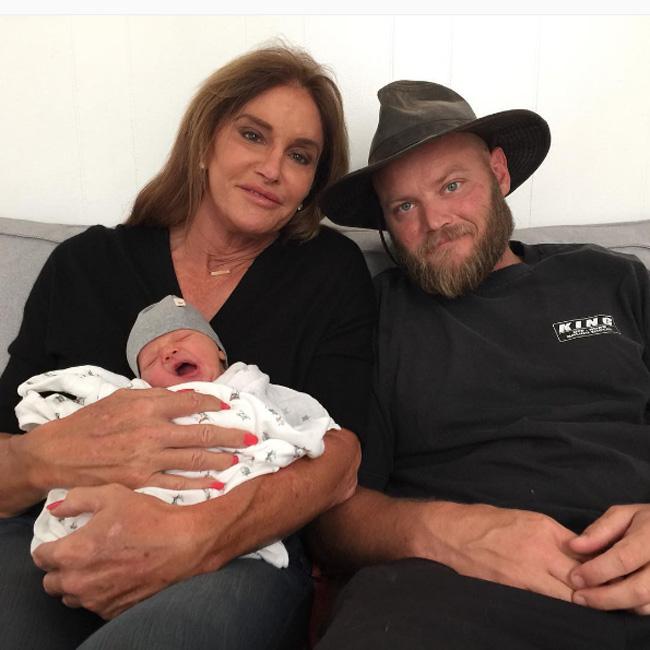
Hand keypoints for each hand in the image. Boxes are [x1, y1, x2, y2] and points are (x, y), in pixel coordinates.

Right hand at [14, 387, 249, 494]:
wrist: (57, 454)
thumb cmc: (89, 422)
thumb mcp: (121, 398)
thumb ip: (154, 397)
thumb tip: (185, 397)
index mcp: (148, 407)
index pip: (192, 402)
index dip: (215, 403)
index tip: (228, 407)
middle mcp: (152, 432)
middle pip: (202, 433)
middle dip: (231, 435)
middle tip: (251, 438)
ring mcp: (148, 460)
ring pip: (195, 459)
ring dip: (222, 459)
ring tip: (241, 459)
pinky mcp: (141, 482)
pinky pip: (177, 484)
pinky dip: (200, 484)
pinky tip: (217, 484)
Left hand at [32, 484, 210, 618]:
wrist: (185, 544)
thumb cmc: (150, 518)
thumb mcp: (113, 495)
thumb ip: (77, 499)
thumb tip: (56, 509)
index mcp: (73, 553)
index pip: (40, 556)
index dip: (50, 545)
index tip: (63, 538)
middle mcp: (79, 582)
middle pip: (51, 581)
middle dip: (61, 566)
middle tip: (80, 550)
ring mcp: (97, 600)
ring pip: (71, 595)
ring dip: (78, 581)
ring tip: (99, 562)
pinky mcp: (114, 610)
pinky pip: (95, 603)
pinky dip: (99, 591)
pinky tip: (116, 573)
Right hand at [426, 502, 586, 601]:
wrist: (450, 532)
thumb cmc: (484, 522)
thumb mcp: (524, 519)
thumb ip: (553, 536)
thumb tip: (577, 553)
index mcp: (545, 528)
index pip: (587, 552)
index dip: (597, 565)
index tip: (599, 573)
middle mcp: (541, 549)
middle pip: (584, 577)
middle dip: (593, 587)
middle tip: (595, 593)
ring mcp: (529, 571)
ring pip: (570, 596)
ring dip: (578, 600)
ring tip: (578, 602)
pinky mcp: (515, 588)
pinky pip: (547, 602)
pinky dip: (556, 605)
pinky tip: (556, 605)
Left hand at [569, 504, 649, 613]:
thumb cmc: (646, 521)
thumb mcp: (623, 515)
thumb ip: (600, 530)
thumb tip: (574, 546)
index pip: (623, 559)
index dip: (596, 571)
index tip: (574, 577)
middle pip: (637, 590)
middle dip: (604, 597)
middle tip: (579, 597)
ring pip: (644, 604)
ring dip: (614, 604)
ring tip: (590, 599)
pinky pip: (649, 607)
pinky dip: (628, 607)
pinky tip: (611, 598)